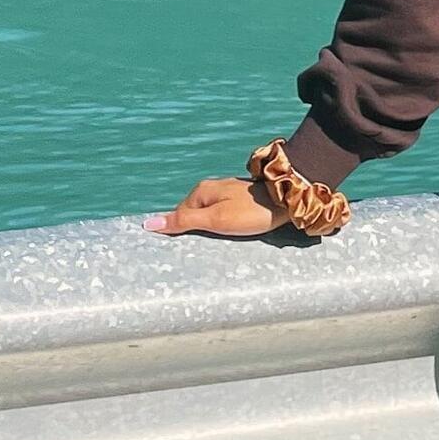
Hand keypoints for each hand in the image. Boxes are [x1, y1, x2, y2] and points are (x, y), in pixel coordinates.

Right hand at [148, 177, 281, 238]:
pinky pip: (223, 215)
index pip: (178, 217)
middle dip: (195, 231)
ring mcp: (227, 193)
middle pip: (193, 215)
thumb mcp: (216, 219)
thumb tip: (148, 223)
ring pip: (209, 216)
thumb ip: (184, 221)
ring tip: (220, 242)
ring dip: (210, 230)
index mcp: (201, 191)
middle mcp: (212, 188)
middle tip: (205, 248)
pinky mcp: (241, 200)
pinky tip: (232, 233)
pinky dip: (223, 226)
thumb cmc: (253, 211)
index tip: (182, 250)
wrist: (289, 199)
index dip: (178, 233)